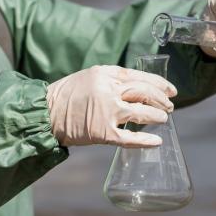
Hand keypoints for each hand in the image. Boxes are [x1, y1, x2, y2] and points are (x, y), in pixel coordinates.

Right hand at [45, 65, 176, 147]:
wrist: (44, 114)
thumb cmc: (66, 96)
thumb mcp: (90, 77)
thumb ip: (112, 80)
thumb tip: (139, 88)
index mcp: (105, 74)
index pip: (140, 76)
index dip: (159, 84)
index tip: (171, 90)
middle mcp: (108, 90)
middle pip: (145, 93)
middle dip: (161, 100)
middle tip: (169, 107)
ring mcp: (106, 112)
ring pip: (142, 113)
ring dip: (157, 116)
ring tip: (164, 119)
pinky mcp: (102, 133)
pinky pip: (130, 138)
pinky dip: (146, 140)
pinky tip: (157, 141)